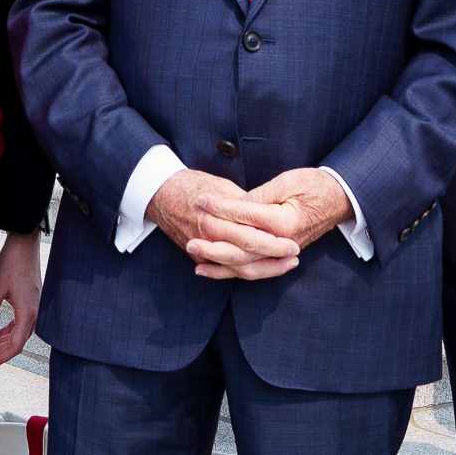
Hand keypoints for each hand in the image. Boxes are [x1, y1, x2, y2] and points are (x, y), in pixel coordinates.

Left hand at [0, 232, 40, 368]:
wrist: (25, 242)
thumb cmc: (11, 262)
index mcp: (28, 312)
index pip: (15, 345)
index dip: (0, 357)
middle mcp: (35, 313)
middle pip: (17, 342)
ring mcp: (35, 307)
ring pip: (19, 334)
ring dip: (2, 343)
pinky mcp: (32, 301)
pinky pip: (21, 323)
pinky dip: (9, 332)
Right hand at [146, 169, 297, 280]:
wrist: (161, 193)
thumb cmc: (193, 184)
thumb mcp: (222, 186)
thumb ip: (244, 203)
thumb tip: (266, 214)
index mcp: (213, 217)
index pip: (248, 235)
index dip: (272, 241)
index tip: (293, 241)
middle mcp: (207, 236)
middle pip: (246, 254)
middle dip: (273, 256)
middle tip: (294, 254)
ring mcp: (202, 250)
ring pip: (237, 268)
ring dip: (264, 269)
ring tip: (286, 264)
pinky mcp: (199, 257)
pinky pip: (225, 270)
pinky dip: (244, 272)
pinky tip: (262, 270)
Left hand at [189, 169, 350, 281]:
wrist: (338, 199)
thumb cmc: (314, 186)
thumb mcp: (287, 181)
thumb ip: (260, 195)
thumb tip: (234, 204)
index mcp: (285, 223)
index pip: (246, 218)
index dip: (221, 208)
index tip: (200, 200)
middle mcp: (283, 244)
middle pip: (242, 249)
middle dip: (213, 242)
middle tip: (191, 233)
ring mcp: (280, 254)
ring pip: (244, 266)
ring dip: (216, 261)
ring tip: (193, 251)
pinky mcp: (277, 257)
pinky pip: (250, 270)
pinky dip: (228, 271)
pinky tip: (208, 268)